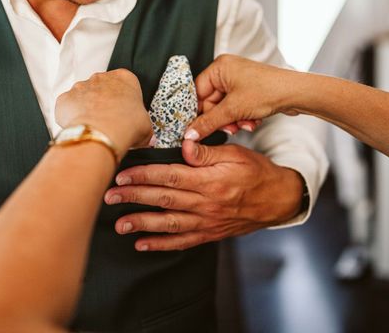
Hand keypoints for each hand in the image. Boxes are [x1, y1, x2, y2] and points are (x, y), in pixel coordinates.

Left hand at [55, 69, 154, 157]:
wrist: (102, 133)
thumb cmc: (126, 125)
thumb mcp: (146, 126)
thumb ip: (143, 127)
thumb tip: (145, 138)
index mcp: (124, 78)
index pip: (123, 84)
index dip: (123, 100)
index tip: (123, 112)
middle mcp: (101, 78)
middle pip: (101, 88)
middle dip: (102, 103)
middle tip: (108, 121)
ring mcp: (80, 86)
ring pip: (82, 96)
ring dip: (86, 109)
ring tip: (94, 127)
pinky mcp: (65, 98)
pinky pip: (66, 106)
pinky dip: (70, 116)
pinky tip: (80, 127)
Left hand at [103, 140, 303, 250]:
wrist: (278, 200)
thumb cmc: (256, 172)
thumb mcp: (235, 154)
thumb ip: (206, 152)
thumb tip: (182, 145)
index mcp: (210, 181)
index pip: (170, 177)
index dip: (144, 176)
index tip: (122, 175)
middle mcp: (206, 203)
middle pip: (163, 200)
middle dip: (134, 198)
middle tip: (110, 196)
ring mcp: (207, 221)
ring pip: (168, 224)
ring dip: (142, 224)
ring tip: (120, 224)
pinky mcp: (209, 233)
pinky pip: (182, 241)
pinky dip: (161, 244)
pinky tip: (142, 244)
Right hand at [186, 55, 301, 140]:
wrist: (296, 93)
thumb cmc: (269, 90)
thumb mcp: (233, 110)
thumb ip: (208, 123)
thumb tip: (190, 133)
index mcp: (219, 67)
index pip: (197, 92)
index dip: (197, 112)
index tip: (194, 128)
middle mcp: (227, 71)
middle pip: (211, 103)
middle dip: (221, 119)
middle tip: (228, 128)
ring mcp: (238, 81)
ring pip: (224, 108)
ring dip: (232, 121)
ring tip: (243, 124)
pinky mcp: (248, 91)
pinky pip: (235, 108)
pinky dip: (241, 118)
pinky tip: (251, 122)